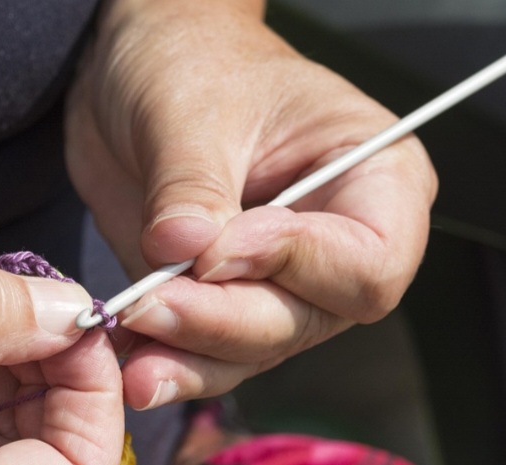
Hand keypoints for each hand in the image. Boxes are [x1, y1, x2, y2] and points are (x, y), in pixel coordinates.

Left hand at [66, 0, 435, 408]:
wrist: (138, 70)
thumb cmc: (192, 61)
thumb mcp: (191, 109)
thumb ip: (192, 186)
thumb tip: (183, 247)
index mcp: (375, 179)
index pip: (369, 261)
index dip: (295, 265)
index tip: (216, 250)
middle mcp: (337, 244)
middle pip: (305, 318)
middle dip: (224, 319)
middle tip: (151, 305)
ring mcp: (280, 281)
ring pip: (254, 347)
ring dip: (191, 356)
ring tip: (133, 352)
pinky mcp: (223, 301)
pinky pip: (207, 352)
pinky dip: (169, 361)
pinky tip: (130, 360)